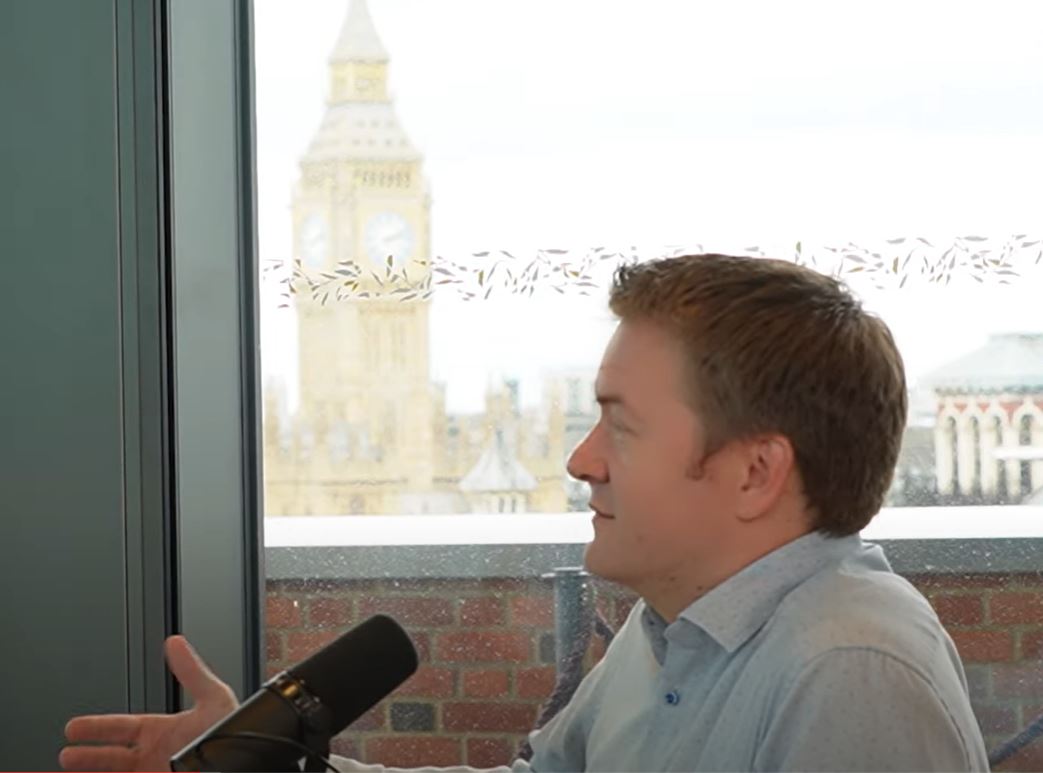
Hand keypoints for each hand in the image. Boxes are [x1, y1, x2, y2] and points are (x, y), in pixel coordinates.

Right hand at [60, 635, 238, 771]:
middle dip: (88, 757)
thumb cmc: (234, 733)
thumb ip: (192, 673)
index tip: (74, 727)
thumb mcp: (214, 699)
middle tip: (66, 755)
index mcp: (162, 733)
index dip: (97, 728)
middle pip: (111, 758)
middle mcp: (155, 757)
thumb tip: (176, 642)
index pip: (122, 728)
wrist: (246, 765)